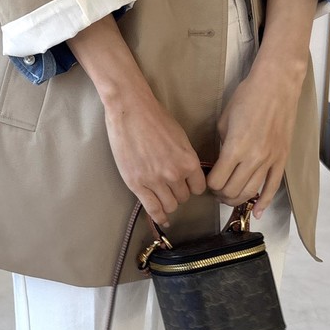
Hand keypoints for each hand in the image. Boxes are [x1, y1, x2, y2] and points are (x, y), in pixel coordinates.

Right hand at [103, 86, 207, 228]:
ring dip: (168, 202)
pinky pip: (153, 208)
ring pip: (170, 205)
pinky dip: (159, 217)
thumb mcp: (180, 137)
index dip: (192, 186)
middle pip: (183, 197)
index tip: (187, 184)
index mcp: (189, 161)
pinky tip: (162, 219)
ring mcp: (155, 181)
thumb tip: (187, 172)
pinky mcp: (137, 184)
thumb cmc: (155, 118)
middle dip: (179, 192)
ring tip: (162, 195)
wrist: (130, 110)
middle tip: (170, 185)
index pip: (198, 188)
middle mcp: (175, 174)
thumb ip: (185, 158)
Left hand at [205, 53, 303, 219]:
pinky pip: (273, 187)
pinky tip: (256, 212)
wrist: (276, 86)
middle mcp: (253, 158)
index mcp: (235, 148)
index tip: (206, 181)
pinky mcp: (282, 159)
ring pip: (251, 192)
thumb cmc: (247, 98)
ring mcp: (270, 160)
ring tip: (229, 198)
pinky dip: (264, 202)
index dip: (209, 184)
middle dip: (221, 195)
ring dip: (238, 200)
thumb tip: (217, 163)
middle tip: (216, 192)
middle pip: (233, 191)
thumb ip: (221, 145)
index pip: (217, 180)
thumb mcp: (224, 121)